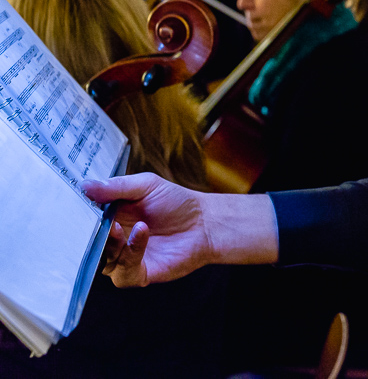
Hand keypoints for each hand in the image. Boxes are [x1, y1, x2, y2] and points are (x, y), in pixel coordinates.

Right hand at [83, 173, 212, 286]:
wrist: (205, 221)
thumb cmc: (175, 202)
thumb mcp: (145, 185)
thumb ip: (115, 187)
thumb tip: (84, 185)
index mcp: (107, 221)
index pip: (81, 224)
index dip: (74, 217)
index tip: (69, 206)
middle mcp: (111, 243)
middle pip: (85, 246)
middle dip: (85, 235)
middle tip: (90, 221)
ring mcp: (123, 260)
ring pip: (101, 261)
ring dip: (108, 243)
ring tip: (118, 226)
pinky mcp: (138, 274)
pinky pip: (125, 270)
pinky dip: (131, 251)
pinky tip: (142, 232)